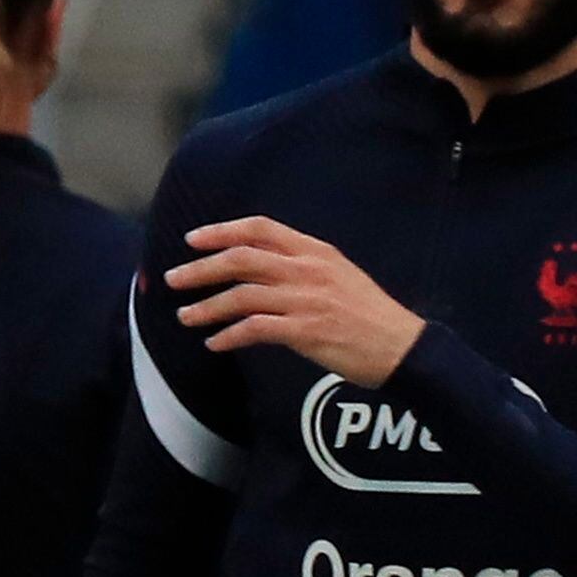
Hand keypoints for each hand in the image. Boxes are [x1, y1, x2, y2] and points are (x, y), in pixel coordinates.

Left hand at [168, 217, 424, 384]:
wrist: (403, 347)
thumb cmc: (370, 316)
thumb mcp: (339, 275)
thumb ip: (303, 268)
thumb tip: (263, 272)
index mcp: (315, 251)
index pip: (259, 228)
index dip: (221, 231)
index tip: (193, 240)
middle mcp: (307, 269)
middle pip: (241, 258)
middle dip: (200, 268)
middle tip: (174, 279)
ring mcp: (306, 300)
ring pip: (241, 295)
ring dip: (206, 306)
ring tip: (185, 317)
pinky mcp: (306, 331)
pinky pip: (255, 329)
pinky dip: (229, 336)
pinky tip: (216, 343)